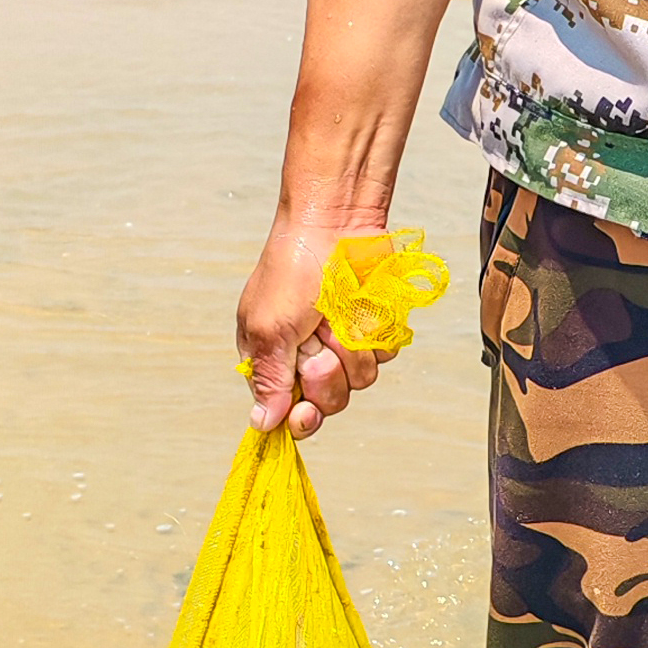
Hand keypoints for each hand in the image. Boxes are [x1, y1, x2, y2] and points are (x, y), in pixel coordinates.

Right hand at [237, 215, 386, 437]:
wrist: (337, 224)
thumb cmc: (293, 268)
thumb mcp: (269, 328)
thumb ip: (268, 379)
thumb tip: (262, 424)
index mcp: (272, 359)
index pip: (287, 412)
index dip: (301, 417)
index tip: (306, 411)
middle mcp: (307, 356)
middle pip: (330, 401)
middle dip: (328, 371)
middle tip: (317, 337)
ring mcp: (344, 343)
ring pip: (362, 378)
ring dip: (352, 345)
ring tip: (337, 311)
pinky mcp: (373, 328)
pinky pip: (385, 352)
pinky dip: (375, 330)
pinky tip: (361, 305)